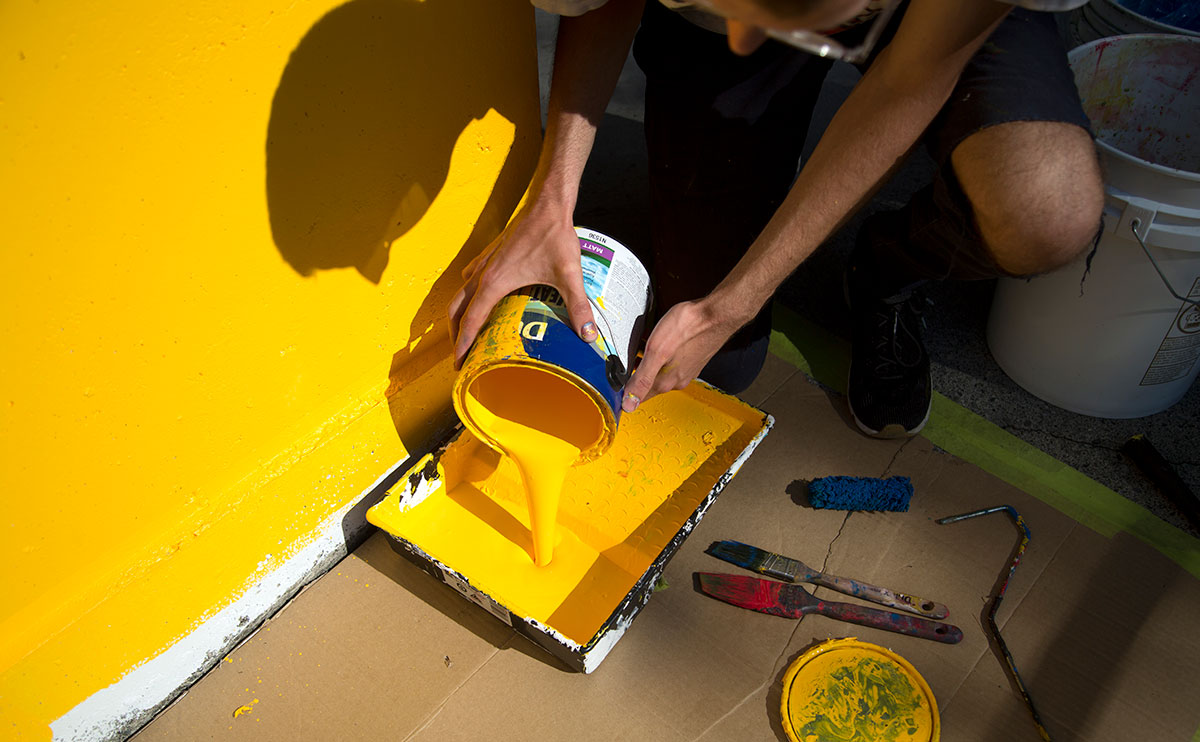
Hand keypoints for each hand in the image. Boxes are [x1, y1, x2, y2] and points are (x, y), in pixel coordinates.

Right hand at [448, 205, 597, 368]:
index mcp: (495, 282)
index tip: (458, 364)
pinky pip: (471, 277)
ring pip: (461, 292)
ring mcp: (485, 262)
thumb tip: (588, 335)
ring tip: (466, 330)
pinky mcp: (492, 253)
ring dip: (459, 313)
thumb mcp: (568, 274)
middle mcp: (484, 273)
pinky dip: (469, 292)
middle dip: (455, 333)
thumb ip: (578, 306)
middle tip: (460, 353)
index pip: (471, 320)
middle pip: (457, 308)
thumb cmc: (554, 236)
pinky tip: (479, 296)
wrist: (548, 204)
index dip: (462, 345)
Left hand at [620, 297, 745, 411]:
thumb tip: (629, 405)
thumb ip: (642, 379)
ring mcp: (686, 370)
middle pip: (649, 385)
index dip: (625, 392)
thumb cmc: (687, 328)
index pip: (640, 397)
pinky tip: (659, 346)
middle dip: (636, 377)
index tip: (615, 384)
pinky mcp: (692, 360)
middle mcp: (677, 380)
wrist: (715, 315)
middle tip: (622, 364)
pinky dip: (661, 358)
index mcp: (666, 382)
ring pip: (660, 374)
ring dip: (648, 366)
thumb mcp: (656, 351)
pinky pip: (671, 365)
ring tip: (638, 352)